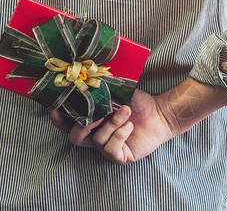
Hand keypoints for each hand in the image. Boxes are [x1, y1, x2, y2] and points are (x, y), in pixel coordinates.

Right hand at [51, 89, 177, 164]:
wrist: (159, 113)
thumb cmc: (137, 103)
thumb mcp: (116, 93)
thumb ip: (100, 91)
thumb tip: (85, 81)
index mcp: (92, 123)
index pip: (69, 125)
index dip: (60, 120)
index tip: (56, 109)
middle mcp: (96, 137)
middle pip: (76, 137)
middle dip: (84, 124)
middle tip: (98, 112)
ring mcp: (107, 149)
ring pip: (97, 140)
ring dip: (112, 123)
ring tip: (126, 111)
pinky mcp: (119, 157)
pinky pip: (111, 148)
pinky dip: (120, 134)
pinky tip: (130, 125)